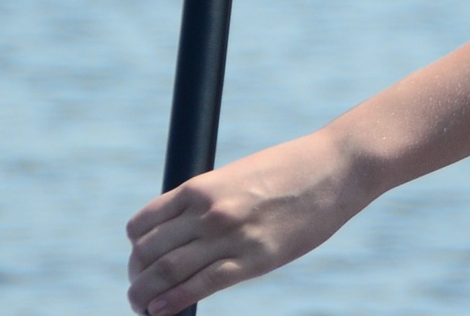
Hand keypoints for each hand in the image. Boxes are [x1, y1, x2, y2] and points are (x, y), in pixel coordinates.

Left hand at [124, 128, 369, 314]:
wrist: (335, 168)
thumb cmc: (290, 170)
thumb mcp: (239, 176)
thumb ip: (210, 200)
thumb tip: (188, 230)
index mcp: (201, 186)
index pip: (143, 224)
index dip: (135, 248)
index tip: (140, 261)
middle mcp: (208, 211)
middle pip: (148, 252)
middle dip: (137, 275)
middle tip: (138, 289)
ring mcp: (229, 236)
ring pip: (167, 271)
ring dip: (144, 294)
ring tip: (140, 306)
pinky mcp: (253, 260)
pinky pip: (201, 285)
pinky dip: (173, 302)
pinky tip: (160, 311)